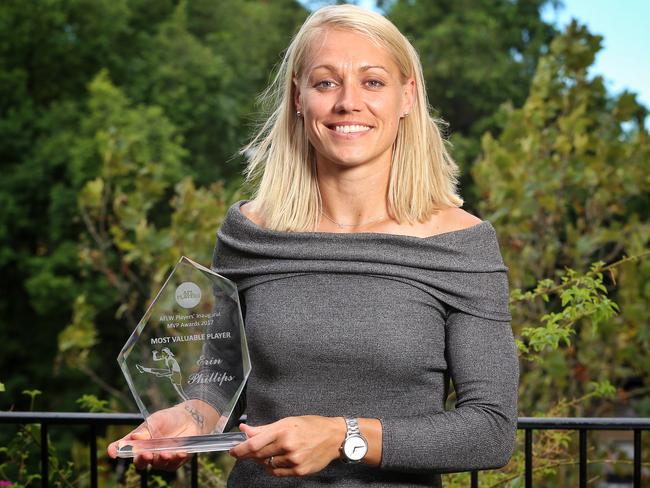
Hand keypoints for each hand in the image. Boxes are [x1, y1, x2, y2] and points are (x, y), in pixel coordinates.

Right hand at [107, 402, 210, 470]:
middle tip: (146, 454)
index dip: (116, 450)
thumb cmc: (168, 419)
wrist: (189, 419)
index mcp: (139, 442)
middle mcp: (147, 453)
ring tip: (165, 453)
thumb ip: (146, 430)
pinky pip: (173, 464)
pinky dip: (176, 459)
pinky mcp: (175, 461)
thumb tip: (135, 438)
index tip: (112, 452)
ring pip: (157, 465)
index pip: (123, 448)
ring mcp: (161, 459)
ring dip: (160, 460)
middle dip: (142, 459)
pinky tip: (179, 453)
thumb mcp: (156, 420)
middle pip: (139, 462)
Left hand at [228, 416, 344, 476]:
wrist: (334, 437)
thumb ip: (264, 428)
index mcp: (284, 430)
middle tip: (244, 453)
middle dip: (248, 455)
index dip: (240, 449)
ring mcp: (294, 460)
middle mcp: (288, 446)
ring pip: (267, 465)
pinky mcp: (299, 471)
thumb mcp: (288, 422)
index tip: (232, 451)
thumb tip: (244, 429)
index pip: (254, 444)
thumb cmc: (311, 426)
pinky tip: (276, 461)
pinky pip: (277, 473)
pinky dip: (272, 468)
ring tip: (269, 453)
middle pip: (259, 455)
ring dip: (262, 461)